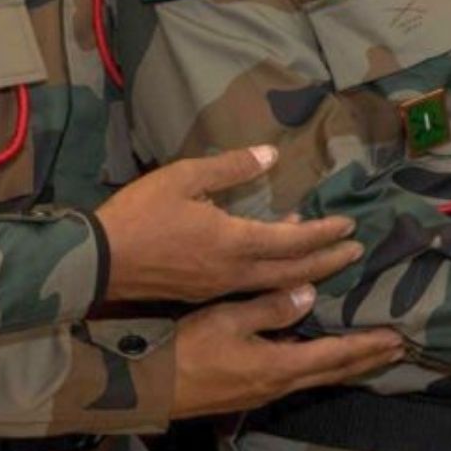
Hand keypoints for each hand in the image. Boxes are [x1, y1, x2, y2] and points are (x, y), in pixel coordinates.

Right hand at [97, 146, 362, 302]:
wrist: (93, 264)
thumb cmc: (138, 215)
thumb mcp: (183, 178)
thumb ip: (230, 167)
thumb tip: (272, 154)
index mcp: (232, 242)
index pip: (292, 240)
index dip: (323, 233)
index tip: (350, 226)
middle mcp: (233, 271)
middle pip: (293, 271)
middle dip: (328, 261)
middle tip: (357, 252)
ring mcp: (217, 288)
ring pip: (274, 285)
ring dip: (306, 274)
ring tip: (329, 262)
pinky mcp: (202, 296)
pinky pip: (251, 290)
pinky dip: (276, 280)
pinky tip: (279, 267)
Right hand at [171, 285, 404, 418]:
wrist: (142, 390)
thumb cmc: (184, 350)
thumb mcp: (226, 318)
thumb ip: (271, 306)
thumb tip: (311, 293)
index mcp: (279, 366)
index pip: (337, 356)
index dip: (368, 346)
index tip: (399, 338)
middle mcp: (279, 385)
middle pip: (334, 372)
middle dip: (367, 360)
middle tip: (398, 349)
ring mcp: (263, 393)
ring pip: (317, 377)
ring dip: (347, 365)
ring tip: (371, 353)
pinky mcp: (248, 392)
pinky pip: (297, 378)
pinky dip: (320, 366)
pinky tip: (321, 358)